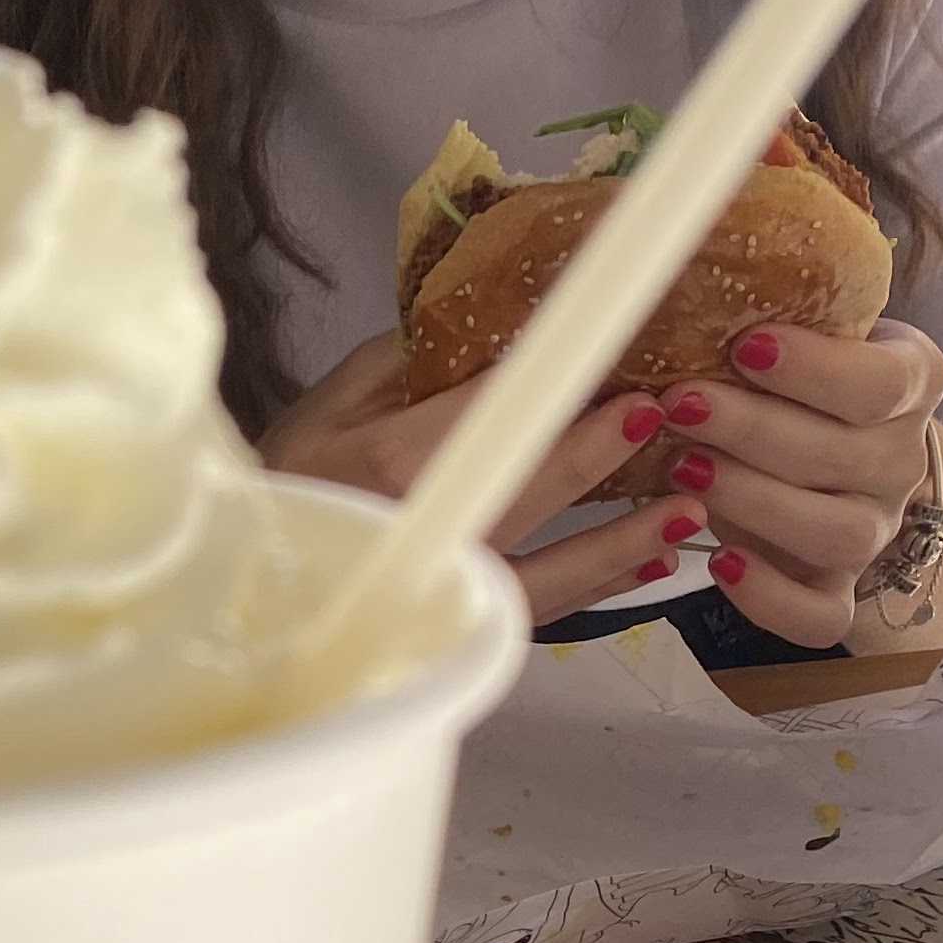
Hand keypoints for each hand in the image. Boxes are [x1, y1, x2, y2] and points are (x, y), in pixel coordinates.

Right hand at [258, 334, 683, 626]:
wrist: (250, 584)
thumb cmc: (287, 485)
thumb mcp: (333, 401)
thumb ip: (411, 358)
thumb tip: (498, 317)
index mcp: (395, 464)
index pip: (498, 409)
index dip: (564, 378)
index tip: (620, 346)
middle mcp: (431, 533)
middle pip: (535, 483)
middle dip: (603, 446)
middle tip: (666, 412)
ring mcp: (448, 590)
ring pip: (554, 565)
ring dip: (625, 535)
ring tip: (691, 504)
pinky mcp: (460, 624)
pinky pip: (545, 607)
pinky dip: (603, 582)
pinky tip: (654, 558)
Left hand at [648, 323, 942, 647]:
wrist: (840, 446)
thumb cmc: (804, 378)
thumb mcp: (812, 327)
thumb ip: (781, 306)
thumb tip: (684, 261)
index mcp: (910, 383)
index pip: (879, 384)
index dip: (814, 368)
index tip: (747, 346)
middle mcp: (900, 460)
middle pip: (841, 456)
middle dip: (751, 429)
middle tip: (681, 403)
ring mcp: (873, 530)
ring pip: (833, 533)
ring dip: (753, 501)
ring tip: (683, 467)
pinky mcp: (838, 588)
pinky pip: (821, 615)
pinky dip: (770, 599)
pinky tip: (719, 562)